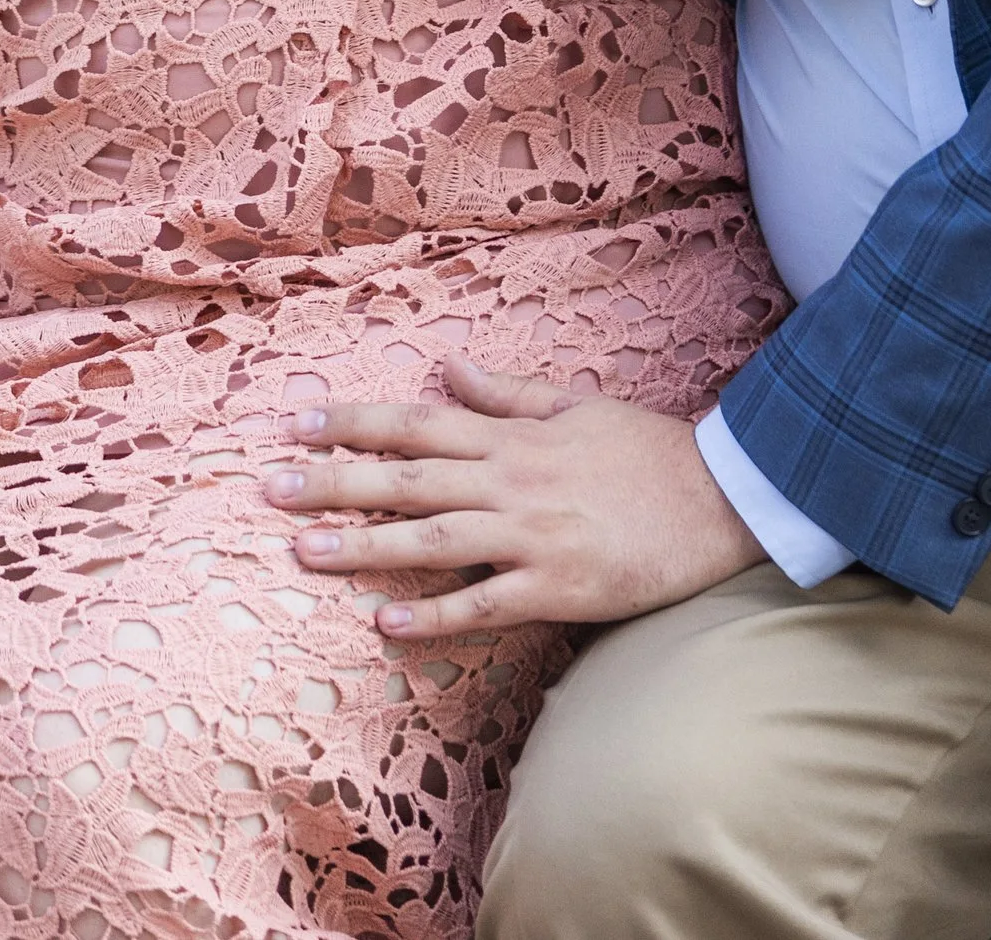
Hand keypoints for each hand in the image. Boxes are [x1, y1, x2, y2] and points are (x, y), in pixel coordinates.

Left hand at [261, 356, 758, 637]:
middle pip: (408, 478)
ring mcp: (532, 536)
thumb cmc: (649, 452)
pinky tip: (385, 622)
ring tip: (302, 553)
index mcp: (514, 436)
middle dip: (333, 480)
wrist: (721, 499)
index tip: (295, 422)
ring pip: (431, 539)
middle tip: (269, 487)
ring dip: (362, 546)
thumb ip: (506, 394)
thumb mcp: (576, 405)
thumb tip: (447, 368)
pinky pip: (483, 603)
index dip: (353, 420)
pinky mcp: (557, 587)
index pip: (418, 421)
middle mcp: (512, 481)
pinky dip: (433, 614)